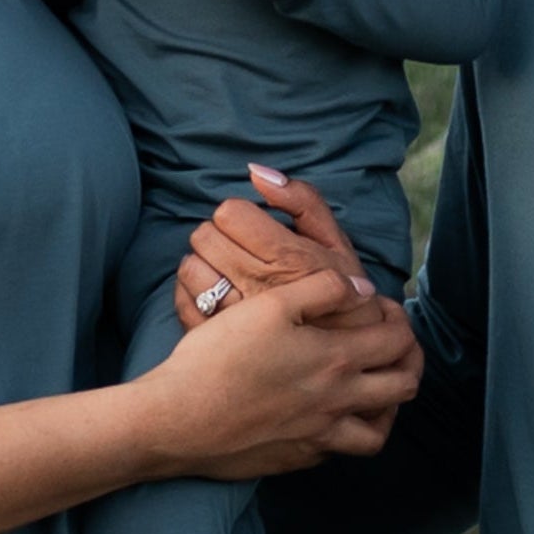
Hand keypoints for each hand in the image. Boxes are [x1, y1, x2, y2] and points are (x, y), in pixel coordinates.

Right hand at [138, 265, 421, 478]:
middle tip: (394, 348)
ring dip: (385, 409)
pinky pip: (338, 452)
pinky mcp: (295, 459)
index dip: (400, 320)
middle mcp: (338, 402)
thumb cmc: (219, 358)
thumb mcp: (270, 306)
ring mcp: (319, 437)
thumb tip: (363, 289)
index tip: (385, 309)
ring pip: (378, 432)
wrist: (178, 420)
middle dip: (409, 362)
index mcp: (337, 359)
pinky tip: (327, 420)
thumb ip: (323, 289)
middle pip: (403, 387)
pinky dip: (344, 434)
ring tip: (373, 392)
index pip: (398, 340)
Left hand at [174, 167, 369, 328]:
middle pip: (205, 236)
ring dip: (204, 263)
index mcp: (286, 258)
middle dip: (220, 236)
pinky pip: (183, 301)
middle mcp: (257, 287)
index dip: (240, 216)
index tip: (253, 230)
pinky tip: (217, 298)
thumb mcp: (337, 244)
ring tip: (229, 274)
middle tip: (241, 251)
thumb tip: (257, 172)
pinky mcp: (219, 341)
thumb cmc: (344, 298)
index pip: (229, 214)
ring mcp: (235, 318)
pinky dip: (192, 293)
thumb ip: (303, 201)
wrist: (350, 360)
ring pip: (190, 267)